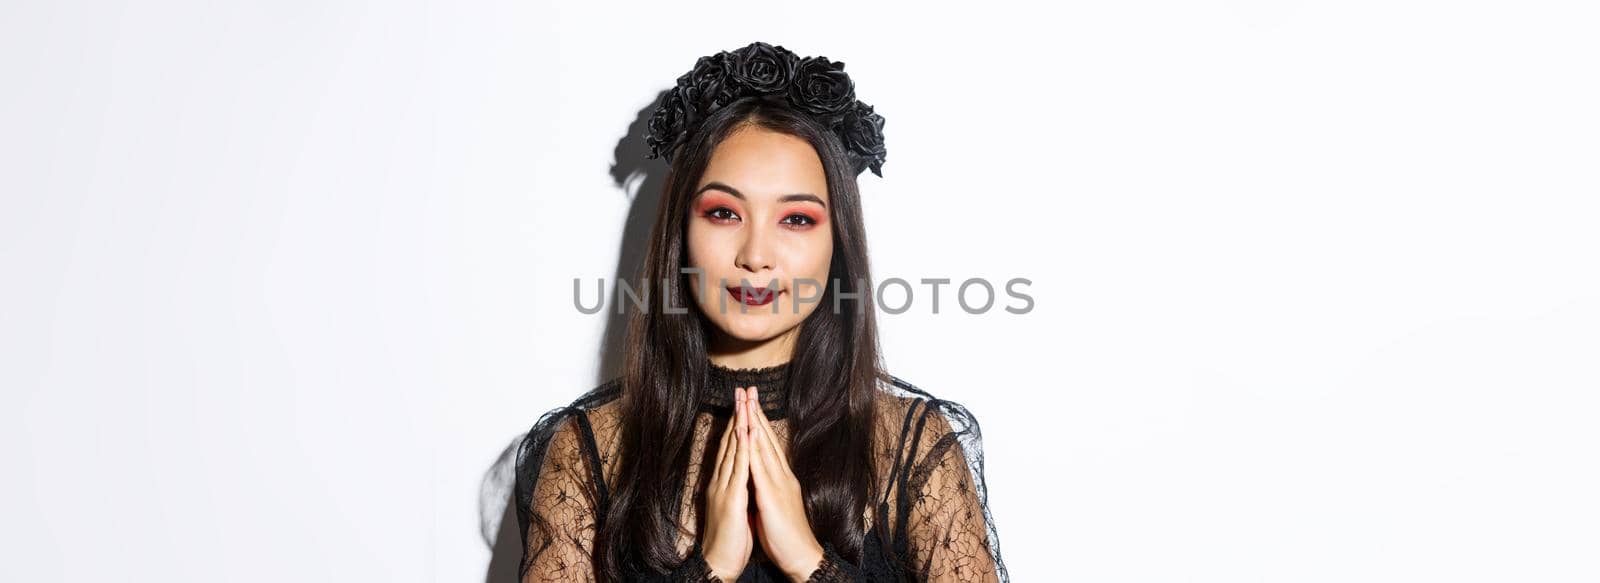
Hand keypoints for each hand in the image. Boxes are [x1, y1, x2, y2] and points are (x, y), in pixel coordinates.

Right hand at [702, 387, 754, 578]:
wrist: (720, 563)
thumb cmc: (730, 540)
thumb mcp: (737, 509)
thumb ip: (739, 490)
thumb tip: (745, 479)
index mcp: (725, 483)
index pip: (732, 448)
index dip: (738, 424)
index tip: (744, 403)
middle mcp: (722, 480)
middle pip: (730, 442)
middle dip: (738, 415)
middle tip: (742, 389)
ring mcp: (724, 487)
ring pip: (733, 449)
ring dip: (739, 423)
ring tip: (744, 400)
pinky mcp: (730, 498)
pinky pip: (738, 468)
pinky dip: (741, 448)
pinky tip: (745, 431)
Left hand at [742, 386, 825, 581]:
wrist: (801, 556)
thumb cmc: (786, 535)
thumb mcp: (774, 505)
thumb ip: (767, 488)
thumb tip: (758, 478)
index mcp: (780, 477)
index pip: (767, 444)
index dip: (758, 422)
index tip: (750, 403)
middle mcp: (781, 475)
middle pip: (766, 438)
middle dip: (756, 412)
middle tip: (748, 389)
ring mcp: (778, 483)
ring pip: (764, 446)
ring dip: (754, 422)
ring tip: (746, 401)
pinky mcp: (772, 495)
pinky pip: (760, 467)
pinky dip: (753, 447)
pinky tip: (747, 432)